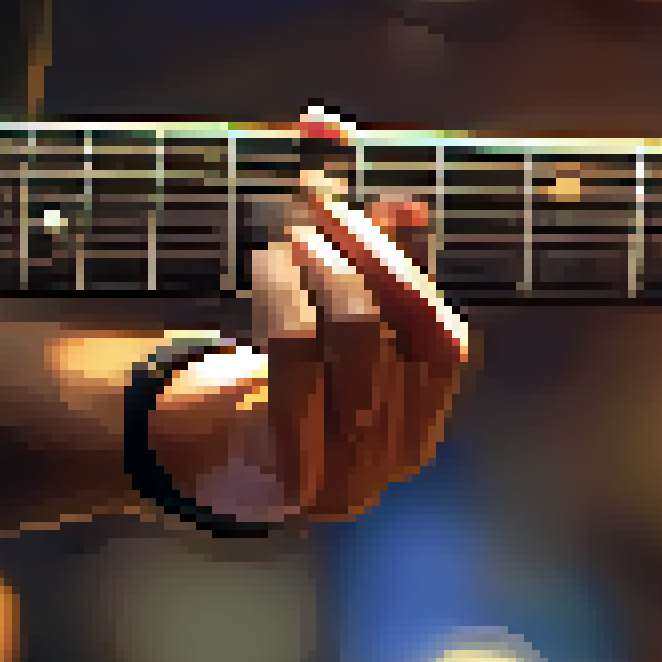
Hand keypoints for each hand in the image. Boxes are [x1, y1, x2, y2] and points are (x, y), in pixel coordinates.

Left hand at [149, 116, 471, 521]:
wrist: (220, 463)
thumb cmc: (289, 383)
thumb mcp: (332, 317)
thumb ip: (364, 253)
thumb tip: (389, 188)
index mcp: (424, 418)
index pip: (441, 339)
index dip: (403, 264)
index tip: (363, 205)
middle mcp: (400, 452)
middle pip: (390, 326)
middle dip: (353, 251)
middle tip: (311, 206)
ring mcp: (350, 471)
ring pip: (340, 334)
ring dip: (311, 270)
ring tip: (285, 241)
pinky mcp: (292, 472)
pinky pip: (291, 357)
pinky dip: (281, 296)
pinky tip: (267, 269)